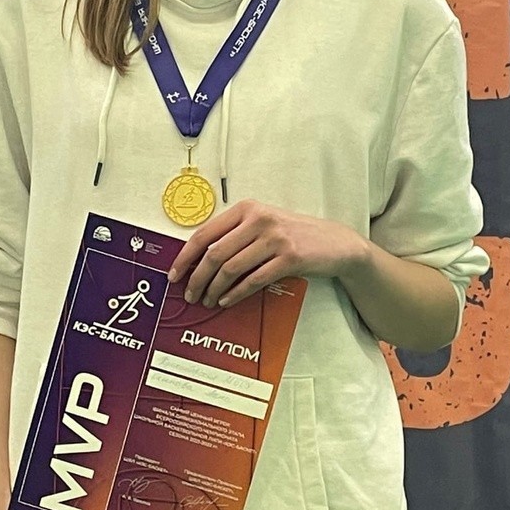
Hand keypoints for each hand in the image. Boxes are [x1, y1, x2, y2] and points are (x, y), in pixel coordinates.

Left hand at [168, 199, 367, 308]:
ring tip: (208, 301)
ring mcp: (275, 238)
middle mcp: (259, 219)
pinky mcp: (289, 258)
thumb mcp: (263, 224)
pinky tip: (228, 301)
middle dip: (197, 279)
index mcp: (247, 208)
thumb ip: (235, 234)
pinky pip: (253, 281)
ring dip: (215, 290)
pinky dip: (236, 294)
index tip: (174, 274)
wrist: (334, 242)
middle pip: (215, 254)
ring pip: (231, 269)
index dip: (185, 256)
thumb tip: (199, 259)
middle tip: (190, 295)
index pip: (205, 232)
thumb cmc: (293, 234)